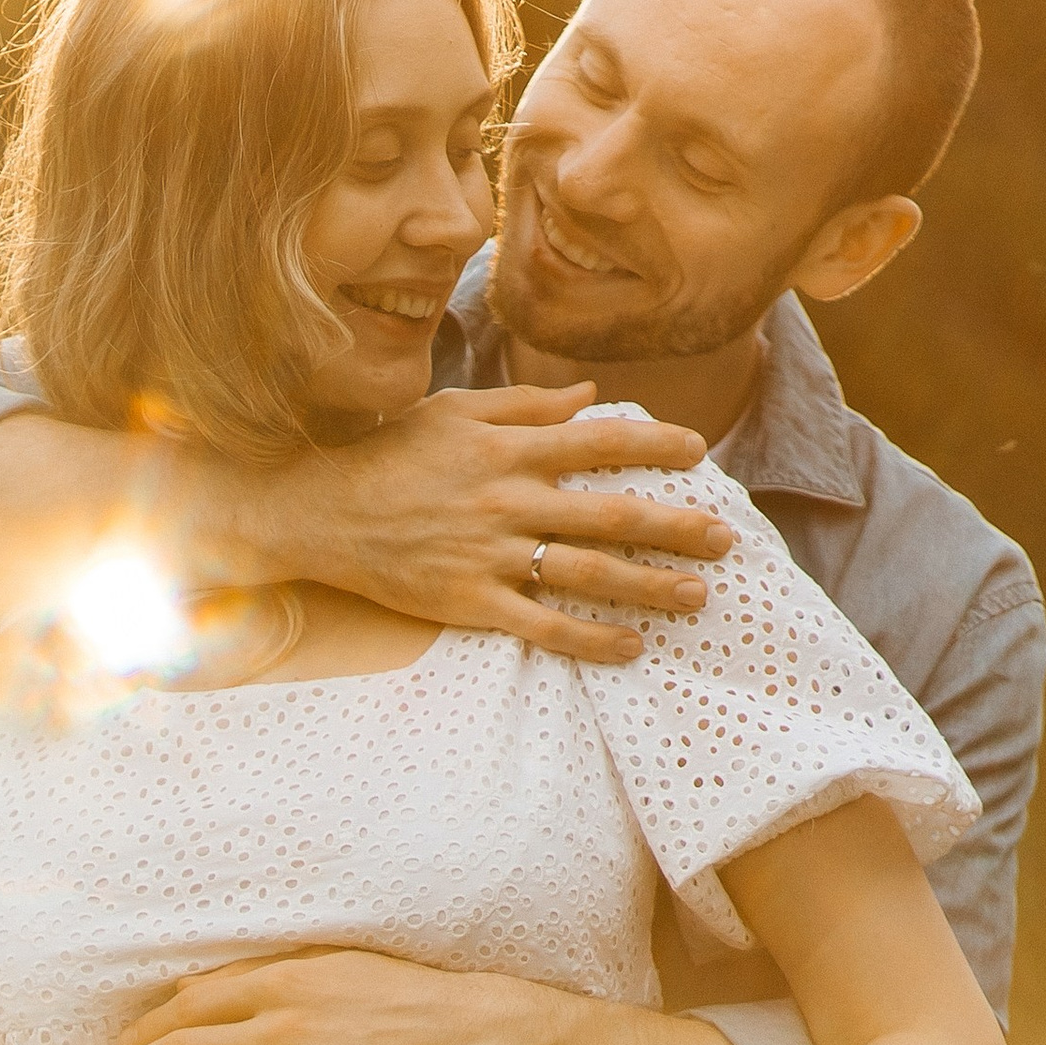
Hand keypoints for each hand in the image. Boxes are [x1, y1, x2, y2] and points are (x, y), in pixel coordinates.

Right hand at [271, 384, 734, 664]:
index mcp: (507, 449)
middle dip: (676, 526)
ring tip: (698, 597)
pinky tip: (632, 648)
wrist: (319, 510)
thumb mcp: (455, 411)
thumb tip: (589, 396)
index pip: (599, 442)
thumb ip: (525, 404)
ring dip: (649, 586)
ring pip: (587, 573)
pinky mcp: (469, 602)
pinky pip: (541, 625)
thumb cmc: (389, 453)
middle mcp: (507, 500)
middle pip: (610, 514)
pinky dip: (590, 639)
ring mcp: (489, 555)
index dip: (655, 444)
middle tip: (726, 539)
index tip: (700, 452)